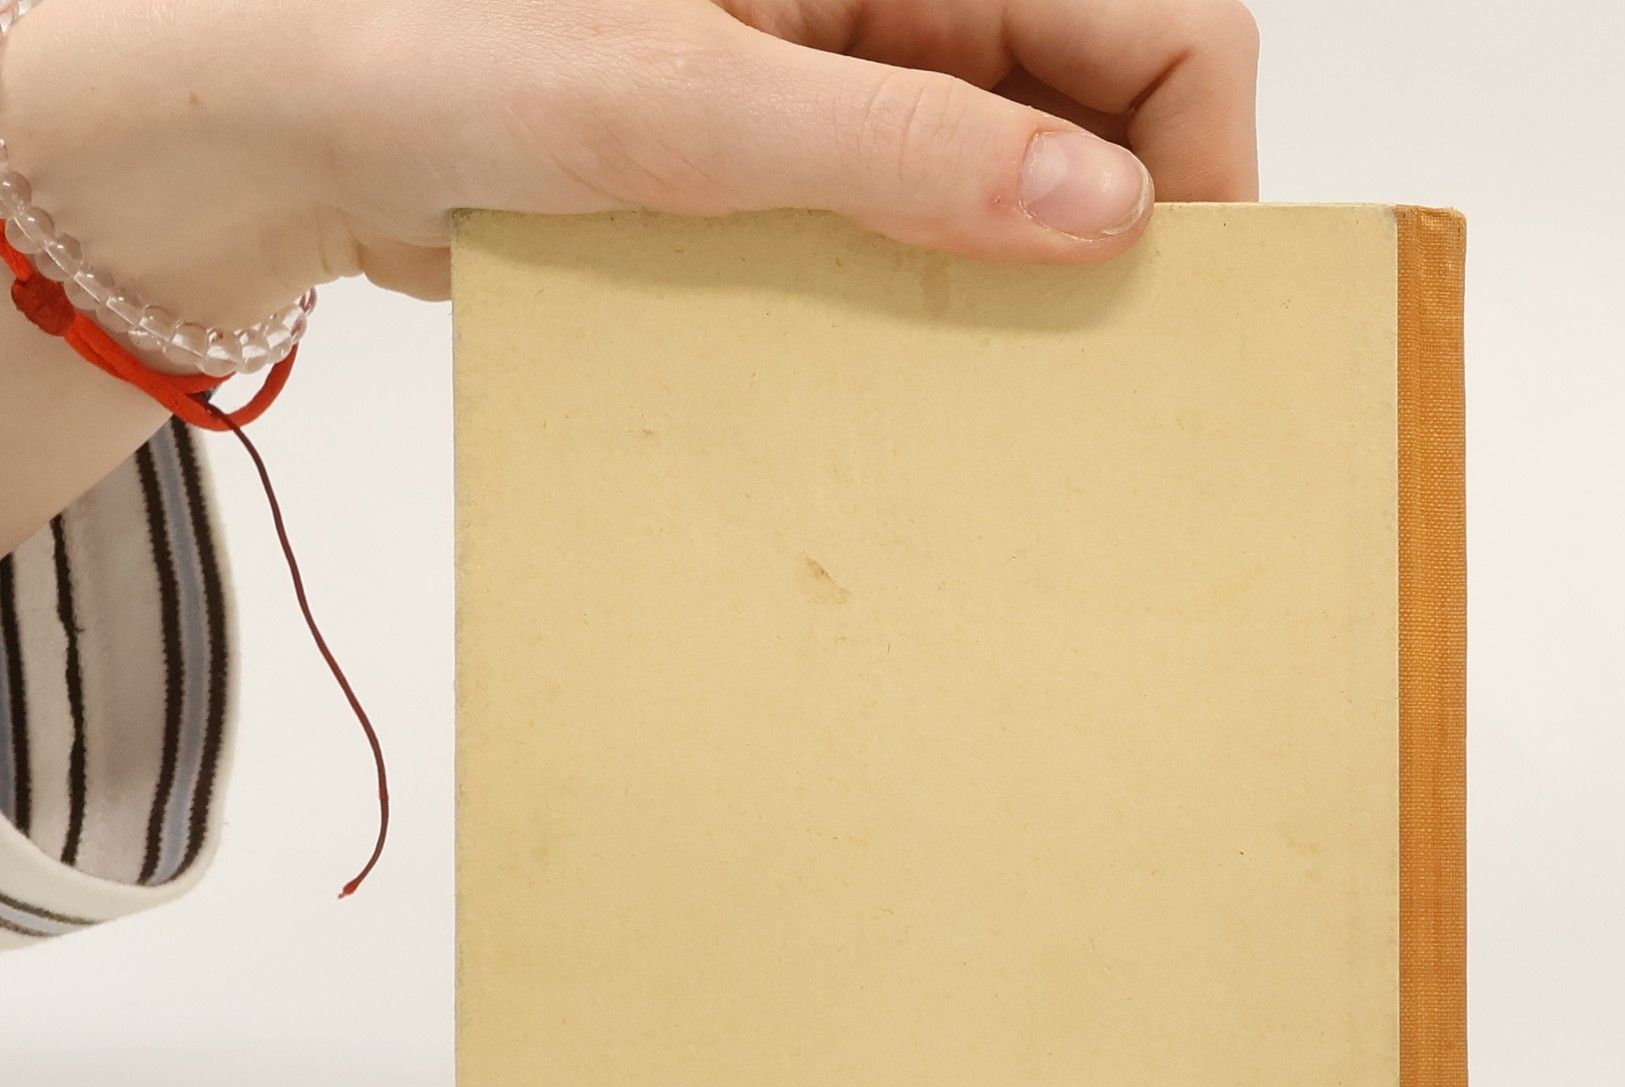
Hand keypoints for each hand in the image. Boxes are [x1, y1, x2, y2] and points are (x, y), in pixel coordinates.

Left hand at [1, 0, 1258, 329]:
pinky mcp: (800, 163)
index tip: (1170, 301)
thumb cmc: (447, 45)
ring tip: (970, 385)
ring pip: (1014, 186)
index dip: (1197, 156)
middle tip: (1075, 374)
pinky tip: (889, 367)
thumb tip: (1104, 211)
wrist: (300, 117)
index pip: (1159, 19)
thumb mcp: (689, 100)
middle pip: (1099, 106)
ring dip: (1007, 290)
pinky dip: (921, 309)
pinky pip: (915, 237)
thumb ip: (904, 144)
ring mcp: (851, 83)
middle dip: (1105, 239)